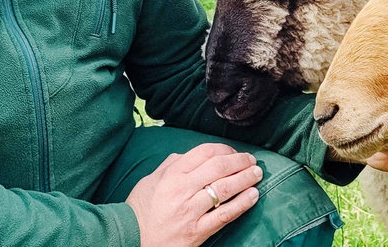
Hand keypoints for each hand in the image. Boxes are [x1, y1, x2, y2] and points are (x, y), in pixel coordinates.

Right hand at [125, 142, 261, 246]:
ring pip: (224, 189)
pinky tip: (253, 196)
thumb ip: (171, 164)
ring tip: (257, 174)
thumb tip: (189, 154)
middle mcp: (182, 189)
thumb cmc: (140, 208)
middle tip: (252, 160)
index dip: (224, 149)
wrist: (130, 240)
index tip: (234, 152)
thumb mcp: (151, 179)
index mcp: (172, 174)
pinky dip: (241, 204)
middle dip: (239, 161)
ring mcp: (190, 211)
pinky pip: (224, 215)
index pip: (205, 152)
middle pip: (218, 167)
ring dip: (245, 179)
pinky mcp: (197, 232)